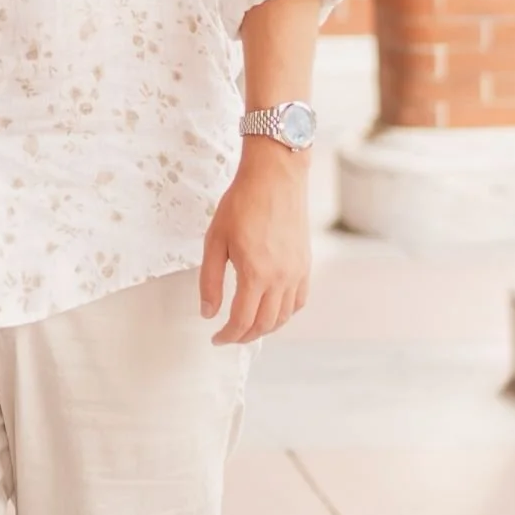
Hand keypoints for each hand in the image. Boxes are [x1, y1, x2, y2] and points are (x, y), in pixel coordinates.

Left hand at [199, 138, 310, 344]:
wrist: (275, 177)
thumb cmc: (241, 204)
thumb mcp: (215, 241)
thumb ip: (210, 281)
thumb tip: (208, 312)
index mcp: (256, 274)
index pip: (242, 321)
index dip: (227, 335)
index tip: (216, 338)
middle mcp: (281, 278)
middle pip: (264, 324)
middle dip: (244, 336)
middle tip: (228, 336)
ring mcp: (297, 272)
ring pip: (284, 316)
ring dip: (265, 328)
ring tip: (247, 326)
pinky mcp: (305, 264)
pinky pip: (299, 301)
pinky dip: (285, 313)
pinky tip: (272, 310)